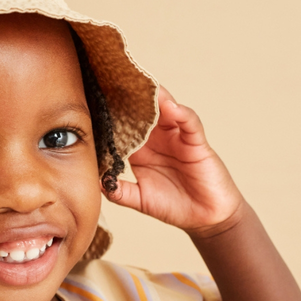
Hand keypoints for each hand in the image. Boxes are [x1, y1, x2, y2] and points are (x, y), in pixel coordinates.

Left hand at [105, 86, 244, 235]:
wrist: (205, 219)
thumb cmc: (174, 207)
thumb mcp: (140, 199)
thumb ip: (119, 191)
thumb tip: (97, 181)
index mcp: (141, 151)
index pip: (124, 128)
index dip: (111, 117)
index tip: (94, 103)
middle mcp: (158, 140)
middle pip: (142, 113)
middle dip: (130, 99)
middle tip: (114, 82)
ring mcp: (178, 138)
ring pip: (165, 111)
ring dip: (154, 99)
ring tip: (141, 87)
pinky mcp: (196, 142)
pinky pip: (189, 123)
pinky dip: (181, 113)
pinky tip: (171, 107)